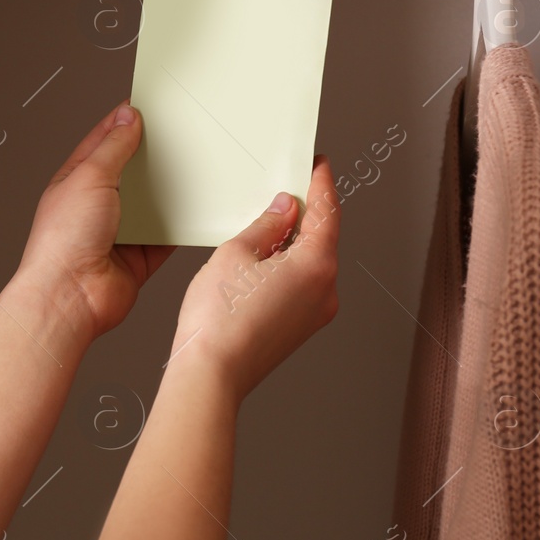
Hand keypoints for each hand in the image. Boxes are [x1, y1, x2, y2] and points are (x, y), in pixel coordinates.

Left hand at [14, 103, 175, 340]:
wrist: (70, 296)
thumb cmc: (63, 241)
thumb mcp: (89, 178)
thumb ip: (112, 148)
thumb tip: (127, 119)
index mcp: (76, 181)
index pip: (102, 143)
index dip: (123, 124)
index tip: (146, 108)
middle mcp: (96, 206)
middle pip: (131, 173)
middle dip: (153, 157)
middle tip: (179, 138)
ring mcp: (118, 233)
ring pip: (152, 205)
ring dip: (170, 193)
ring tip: (194, 170)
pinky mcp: (138, 258)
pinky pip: (166, 238)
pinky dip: (180, 228)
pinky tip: (197, 213)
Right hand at [168, 154, 340, 399]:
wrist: (211, 374)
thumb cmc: (219, 319)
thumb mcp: (236, 253)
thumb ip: (266, 225)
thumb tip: (283, 210)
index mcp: (316, 264)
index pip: (327, 211)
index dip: (321, 183)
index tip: (318, 165)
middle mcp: (326, 290)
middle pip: (322, 238)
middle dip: (305, 213)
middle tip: (285, 190)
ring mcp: (316, 313)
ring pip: (311, 263)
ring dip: (294, 242)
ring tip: (264, 228)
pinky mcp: (301, 328)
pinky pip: (302, 286)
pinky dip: (288, 267)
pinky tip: (261, 263)